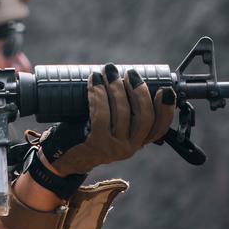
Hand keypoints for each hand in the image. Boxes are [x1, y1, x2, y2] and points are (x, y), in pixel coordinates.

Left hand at [39, 64, 175, 175]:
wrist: (62, 157)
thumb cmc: (85, 134)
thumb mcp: (110, 127)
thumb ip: (122, 113)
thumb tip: (125, 79)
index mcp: (136, 142)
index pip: (159, 128)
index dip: (166, 109)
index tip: (165, 90)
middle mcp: (130, 148)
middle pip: (145, 117)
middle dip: (139, 91)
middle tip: (130, 73)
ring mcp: (114, 147)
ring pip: (123, 113)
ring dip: (116, 88)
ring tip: (108, 71)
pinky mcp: (97, 143)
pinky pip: (102, 114)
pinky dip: (99, 94)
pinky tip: (95, 81)